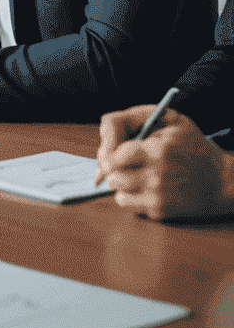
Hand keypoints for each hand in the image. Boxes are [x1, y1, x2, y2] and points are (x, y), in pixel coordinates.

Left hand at [96, 106, 233, 220]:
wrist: (223, 181)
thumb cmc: (195, 147)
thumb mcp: (172, 119)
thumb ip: (137, 116)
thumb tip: (107, 132)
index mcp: (157, 151)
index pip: (114, 153)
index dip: (106, 149)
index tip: (111, 149)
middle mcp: (156, 176)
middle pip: (111, 174)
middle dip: (109, 166)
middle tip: (116, 162)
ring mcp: (158, 196)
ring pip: (117, 191)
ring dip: (118, 182)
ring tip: (129, 173)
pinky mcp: (161, 211)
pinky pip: (128, 205)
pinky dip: (128, 196)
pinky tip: (139, 187)